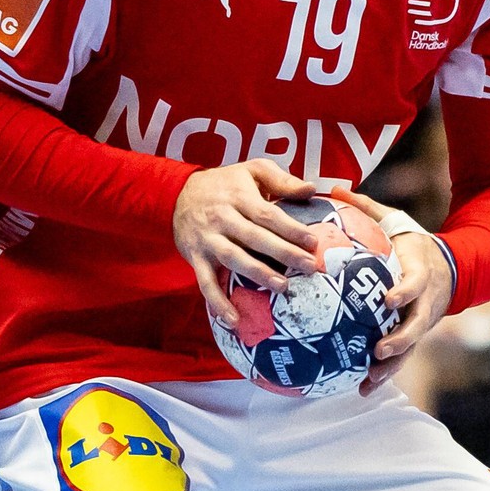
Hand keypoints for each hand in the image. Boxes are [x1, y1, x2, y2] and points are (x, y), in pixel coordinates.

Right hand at [174, 157, 328, 328]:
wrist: (176, 194)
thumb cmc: (224, 184)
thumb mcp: (251, 170)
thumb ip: (281, 179)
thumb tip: (311, 189)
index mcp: (239, 197)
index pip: (268, 214)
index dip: (290, 228)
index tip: (312, 242)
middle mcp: (223, 218)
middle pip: (255, 237)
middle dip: (283, 253)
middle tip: (309, 267)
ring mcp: (208, 239)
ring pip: (234, 258)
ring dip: (257, 274)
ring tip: (282, 287)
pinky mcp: (195, 257)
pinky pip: (206, 282)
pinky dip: (218, 302)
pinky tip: (234, 320)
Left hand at [345, 196, 454, 393]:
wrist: (448, 268)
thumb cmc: (412, 243)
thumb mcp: (395, 222)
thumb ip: (366, 208)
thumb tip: (332, 188)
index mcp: (420, 272)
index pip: (415, 284)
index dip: (404, 293)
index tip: (389, 299)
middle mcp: (425, 302)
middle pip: (416, 326)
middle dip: (399, 340)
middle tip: (378, 350)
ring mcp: (422, 322)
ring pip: (410, 347)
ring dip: (392, 365)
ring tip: (369, 379)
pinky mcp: (414, 336)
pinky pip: (401, 358)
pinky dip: (385, 374)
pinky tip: (363, 388)